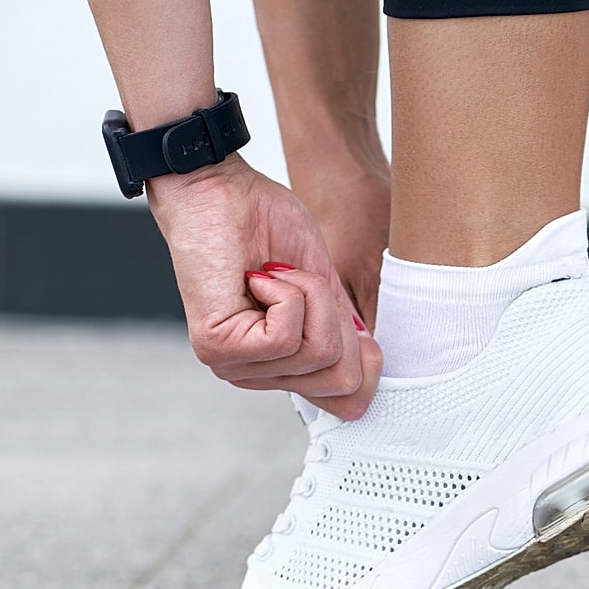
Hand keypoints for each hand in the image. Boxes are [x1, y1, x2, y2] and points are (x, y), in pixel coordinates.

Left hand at [147, 156, 381, 418]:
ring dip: (308, 296)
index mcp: (281, 364)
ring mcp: (234, 365)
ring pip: (317, 353)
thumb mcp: (324, 284)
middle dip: (337, 318)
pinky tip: (257, 277)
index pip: (345, 400)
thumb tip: (371, 370)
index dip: (364, 358)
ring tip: (275, 274)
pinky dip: (285, 294)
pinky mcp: (217, 348)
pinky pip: (284, 337)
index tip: (347, 316)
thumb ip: (345, 331)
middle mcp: (256, 373)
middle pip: (340, 378)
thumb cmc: (263, 222)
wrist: (217, 187)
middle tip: (302, 283)